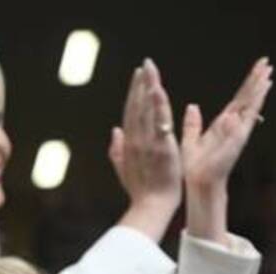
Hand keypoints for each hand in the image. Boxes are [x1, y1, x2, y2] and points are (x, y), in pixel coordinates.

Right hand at [109, 58, 181, 219]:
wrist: (151, 205)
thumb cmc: (141, 191)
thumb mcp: (124, 169)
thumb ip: (117, 149)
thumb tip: (114, 130)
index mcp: (128, 144)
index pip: (130, 113)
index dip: (133, 94)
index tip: (137, 77)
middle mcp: (135, 140)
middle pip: (136, 107)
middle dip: (140, 85)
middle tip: (144, 65)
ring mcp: (147, 143)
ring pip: (146, 110)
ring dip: (148, 88)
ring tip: (150, 70)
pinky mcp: (160, 147)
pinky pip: (159, 122)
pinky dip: (158, 105)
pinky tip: (158, 89)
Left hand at [182, 57, 271, 191]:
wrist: (198, 183)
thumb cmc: (195, 167)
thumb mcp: (190, 140)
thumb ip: (193, 124)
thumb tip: (192, 106)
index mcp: (222, 125)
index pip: (238, 100)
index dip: (247, 84)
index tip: (257, 68)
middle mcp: (232, 127)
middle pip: (247, 99)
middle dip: (257, 81)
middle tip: (267, 63)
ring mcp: (237, 132)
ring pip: (250, 106)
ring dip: (259, 90)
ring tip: (268, 74)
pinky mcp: (237, 140)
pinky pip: (245, 120)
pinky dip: (252, 107)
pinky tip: (259, 93)